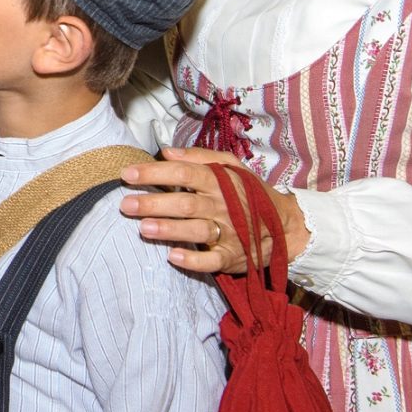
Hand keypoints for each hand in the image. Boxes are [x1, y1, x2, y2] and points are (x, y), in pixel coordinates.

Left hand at [118, 145, 309, 273]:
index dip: (154, 173)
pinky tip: (173, 257)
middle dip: (154, 203)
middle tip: (126, 205)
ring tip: (143, 228)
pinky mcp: (232, 256)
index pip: (184, 172)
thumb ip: (200, 157)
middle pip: (185, 203)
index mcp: (219, 181)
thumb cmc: (250, 193)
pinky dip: (193, 259)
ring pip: (196, 230)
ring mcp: (228, 232)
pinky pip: (212, 259)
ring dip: (169, 229)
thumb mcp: (232, 167)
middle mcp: (222, 206)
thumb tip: (166, 151)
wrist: (285, 225)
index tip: (127, 174)